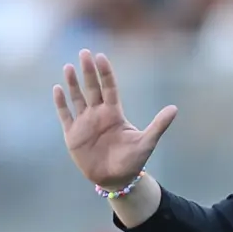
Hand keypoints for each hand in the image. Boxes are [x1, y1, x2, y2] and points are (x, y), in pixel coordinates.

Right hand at [53, 49, 176, 188]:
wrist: (117, 179)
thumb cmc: (133, 161)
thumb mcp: (147, 142)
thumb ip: (159, 125)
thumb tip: (174, 108)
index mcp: (115, 113)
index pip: (109, 88)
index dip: (105, 73)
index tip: (101, 57)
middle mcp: (98, 114)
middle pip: (92, 88)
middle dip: (88, 71)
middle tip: (84, 52)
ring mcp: (85, 123)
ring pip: (77, 98)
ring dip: (72, 83)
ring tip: (68, 67)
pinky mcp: (73, 135)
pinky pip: (65, 115)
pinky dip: (61, 103)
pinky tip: (57, 89)